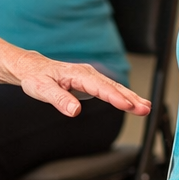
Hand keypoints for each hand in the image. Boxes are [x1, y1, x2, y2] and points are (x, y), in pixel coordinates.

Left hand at [13, 53, 150, 117]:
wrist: (33, 68)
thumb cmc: (36, 78)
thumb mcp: (42, 89)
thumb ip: (59, 99)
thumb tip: (74, 111)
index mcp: (78, 75)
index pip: (101, 88)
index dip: (115, 97)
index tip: (128, 106)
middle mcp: (88, 74)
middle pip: (113, 87)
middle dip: (131, 98)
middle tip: (145, 109)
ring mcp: (91, 77)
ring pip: (115, 87)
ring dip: (131, 97)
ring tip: (146, 108)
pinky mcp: (91, 82)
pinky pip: (111, 88)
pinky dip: (123, 95)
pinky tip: (132, 103)